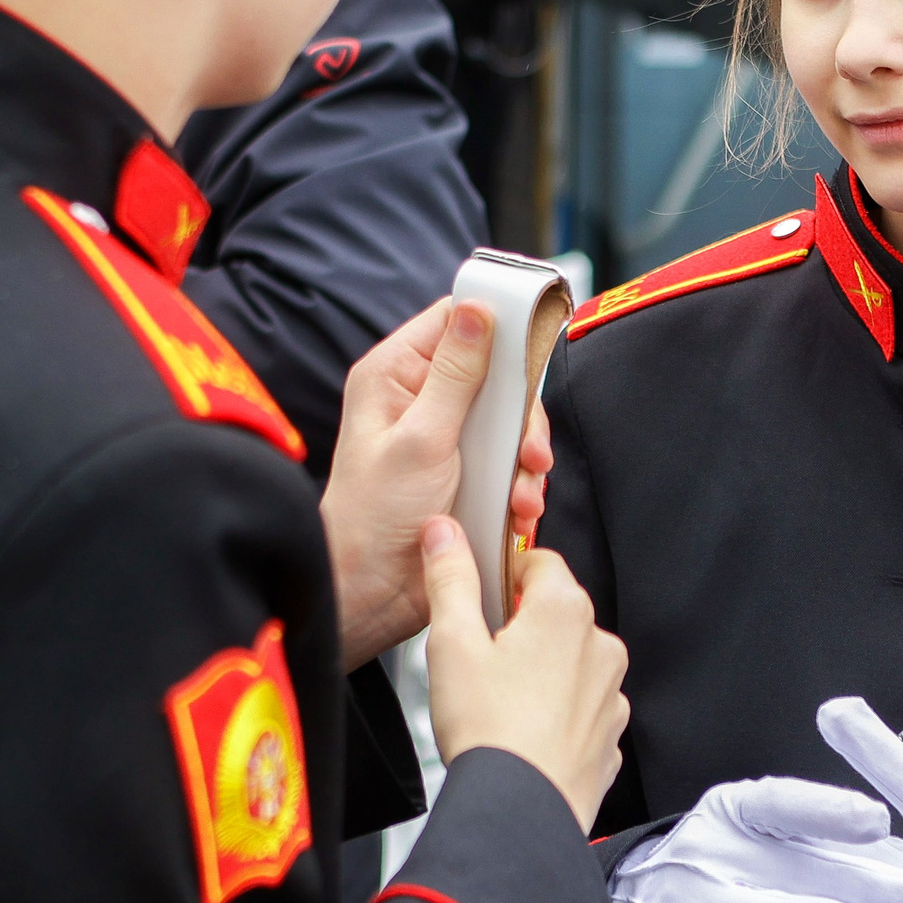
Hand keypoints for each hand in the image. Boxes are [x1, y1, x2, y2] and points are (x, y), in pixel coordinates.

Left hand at [321, 299, 550, 668]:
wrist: (374, 593)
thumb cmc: (373, 517)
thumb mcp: (421, 438)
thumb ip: (456, 374)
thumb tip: (479, 309)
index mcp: (396, 374)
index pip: (454, 319)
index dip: (496, 323)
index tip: (529, 343)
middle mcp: (422, 398)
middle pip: (498, 373)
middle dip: (521, 416)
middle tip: (529, 449)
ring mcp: (448, 436)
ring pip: (511, 422)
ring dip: (525, 460)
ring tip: (522, 495)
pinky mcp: (467, 472)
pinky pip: (511, 462)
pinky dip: (522, 486)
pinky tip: (517, 511)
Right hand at [420, 518, 626, 831]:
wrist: (519, 813)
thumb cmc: (488, 731)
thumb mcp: (451, 643)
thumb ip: (451, 578)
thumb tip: (444, 535)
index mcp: (565, 611)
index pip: (539, 560)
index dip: (504, 574)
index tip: (481, 598)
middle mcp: (600, 646)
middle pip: (556, 612)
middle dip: (520, 626)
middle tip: (480, 658)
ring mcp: (611, 694)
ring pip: (571, 661)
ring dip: (541, 670)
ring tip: (499, 702)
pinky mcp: (610, 736)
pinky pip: (581, 707)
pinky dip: (556, 712)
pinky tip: (522, 731)